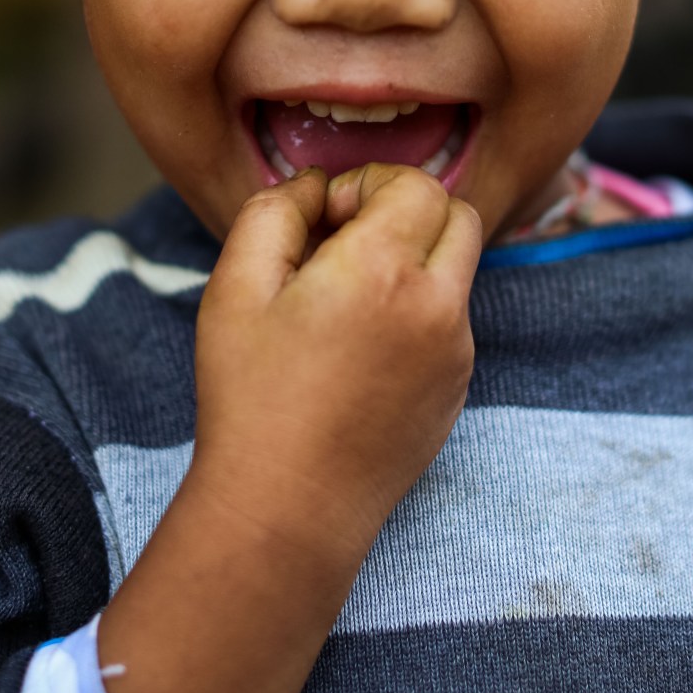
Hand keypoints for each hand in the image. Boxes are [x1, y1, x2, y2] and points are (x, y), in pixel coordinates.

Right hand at [189, 163, 481, 559]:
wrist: (286, 509)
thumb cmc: (250, 398)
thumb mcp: (235, 285)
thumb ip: (275, 210)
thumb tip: (315, 187)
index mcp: (384, 270)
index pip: (418, 184)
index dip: (369, 185)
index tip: (326, 220)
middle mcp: (436, 306)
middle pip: (457, 215)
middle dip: (407, 211)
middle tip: (347, 245)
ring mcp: (455, 353)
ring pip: (457, 269)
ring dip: (415, 260)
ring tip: (346, 302)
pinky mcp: (457, 390)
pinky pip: (451, 321)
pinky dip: (418, 312)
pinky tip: (360, 350)